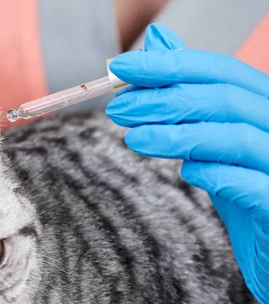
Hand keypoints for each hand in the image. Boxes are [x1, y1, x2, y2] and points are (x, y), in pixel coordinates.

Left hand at [106, 24, 268, 303]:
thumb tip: (158, 42)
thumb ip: (189, 100)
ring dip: (179, 135)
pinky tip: (186, 172)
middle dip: (165, 100)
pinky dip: (217, 174)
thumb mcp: (214, 142)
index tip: (121, 67)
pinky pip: (254, 184)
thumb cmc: (245, 191)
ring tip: (133, 139)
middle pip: (225, 100)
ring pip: (238, 138)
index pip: (220, 72)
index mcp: (264, 107)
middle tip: (118, 109)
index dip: (169, 66)